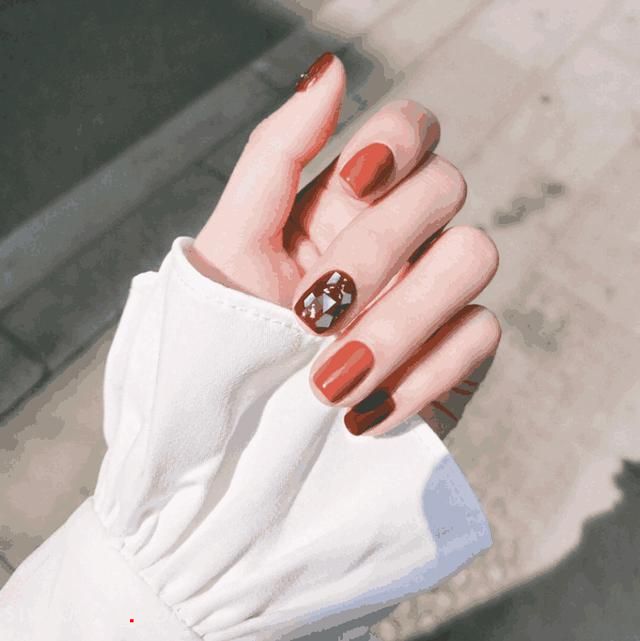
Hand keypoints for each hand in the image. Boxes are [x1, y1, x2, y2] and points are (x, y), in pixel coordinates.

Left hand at [190, 52, 499, 437]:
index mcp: (351, 201)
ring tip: (330, 376)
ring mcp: (435, 293)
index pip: (411, 129)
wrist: (239, 431)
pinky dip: (420, 376)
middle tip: (313, 312)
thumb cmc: (229, 332)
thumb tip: (331, 69)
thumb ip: (278, 154)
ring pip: (476, 255)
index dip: (399, 140)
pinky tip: (362, 414)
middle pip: (445, 189)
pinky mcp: (457, 354)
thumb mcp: (234, 242)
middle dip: (377, 249)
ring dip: (401, 317)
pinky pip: (481, 336)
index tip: (354, 183)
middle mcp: (403, 237)